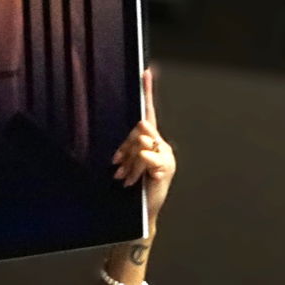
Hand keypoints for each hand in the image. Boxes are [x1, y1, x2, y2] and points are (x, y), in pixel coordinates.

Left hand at [112, 68, 174, 223]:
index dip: (147, 92)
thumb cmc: (134, 188)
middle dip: (125, 148)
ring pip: (142, 143)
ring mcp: (166, 156)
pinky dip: (137, 166)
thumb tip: (140, 130)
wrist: (142, 213)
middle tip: (118, 168)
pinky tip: (134, 179)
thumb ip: (130, 147)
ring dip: (129, 163)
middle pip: (140, 128)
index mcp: (151, 141)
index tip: (145, 72)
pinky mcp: (165, 168)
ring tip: (125, 178)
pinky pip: (147, 156)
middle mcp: (161, 145)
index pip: (148, 113)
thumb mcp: (129, 164)